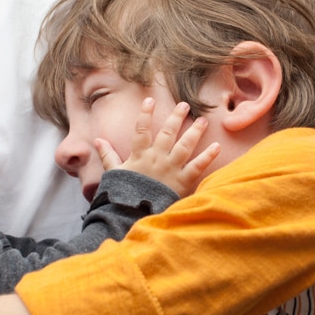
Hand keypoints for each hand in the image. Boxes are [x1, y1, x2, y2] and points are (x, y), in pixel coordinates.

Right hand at [95, 98, 219, 196]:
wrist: (133, 214)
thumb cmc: (123, 194)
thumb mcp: (114, 173)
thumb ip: (108, 155)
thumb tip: (97, 140)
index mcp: (140, 155)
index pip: (141, 129)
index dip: (145, 114)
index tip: (150, 100)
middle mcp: (157, 158)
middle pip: (167, 133)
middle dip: (176, 117)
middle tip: (185, 105)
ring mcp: (171, 169)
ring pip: (185, 145)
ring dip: (195, 131)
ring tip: (203, 120)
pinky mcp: (183, 181)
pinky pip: (198, 166)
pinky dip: (208, 156)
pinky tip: (217, 146)